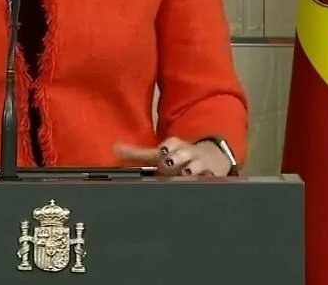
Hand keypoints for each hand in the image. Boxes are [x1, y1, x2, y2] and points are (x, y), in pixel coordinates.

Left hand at [112, 137, 232, 176]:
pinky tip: (204, 183)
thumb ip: (137, 153)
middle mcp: (188, 153)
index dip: (168, 148)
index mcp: (174, 146)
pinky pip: (212, 179)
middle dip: (177, 158)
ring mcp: (201, 165)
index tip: (163, 151)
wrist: (211, 157)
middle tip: (170, 164)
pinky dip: (208, 180)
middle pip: (183, 154)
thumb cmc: (180, 157)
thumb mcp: (158, 154)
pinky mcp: (212, 176)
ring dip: (192, 169)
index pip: (171, 144)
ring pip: (197, 166)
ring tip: (186, 173)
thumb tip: (114, 148)